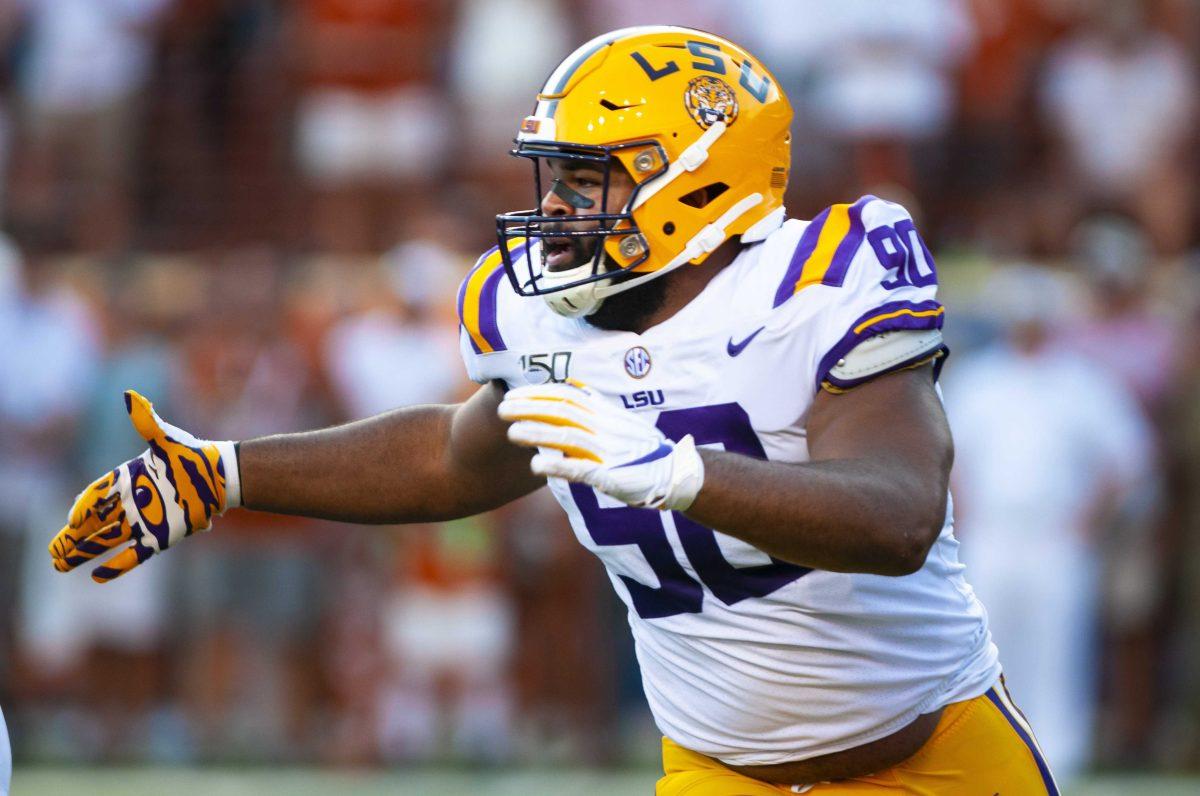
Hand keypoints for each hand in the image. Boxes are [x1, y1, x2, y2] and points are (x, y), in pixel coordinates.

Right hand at [49, 391, 240, 582]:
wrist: (222, 477)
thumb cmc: (193, 455)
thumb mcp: (169, 439)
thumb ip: (147, 423)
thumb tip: (130, 397)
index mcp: (127, 478)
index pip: (96, 494)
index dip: (83, 507)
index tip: (73, 519)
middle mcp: (130, 502)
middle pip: (93, 523)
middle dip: (71, 537)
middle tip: (52, 552)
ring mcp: (144, 521)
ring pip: (106, 541)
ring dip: (84, 553)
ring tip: (59, 564)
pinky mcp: (160, 538)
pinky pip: (133, 555)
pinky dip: (116, 566)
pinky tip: (97, 576)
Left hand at [498, 381, 703, 509]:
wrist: (674, 473)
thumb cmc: (644, 448)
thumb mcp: (620, 420)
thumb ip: (596, 405)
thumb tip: (576, 385)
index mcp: (605, 413)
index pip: (567, 396)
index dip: (538, 394)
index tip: (513, 392)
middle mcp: (604, 427)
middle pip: (562, 412)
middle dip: (529, 409)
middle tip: (502, 409)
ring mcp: (607, 451)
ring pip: (567, 437)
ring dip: (537, 434)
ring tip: (510, 433)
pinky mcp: (610, 475)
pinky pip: (580, 469)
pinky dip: (557, 466)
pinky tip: (535, 466)